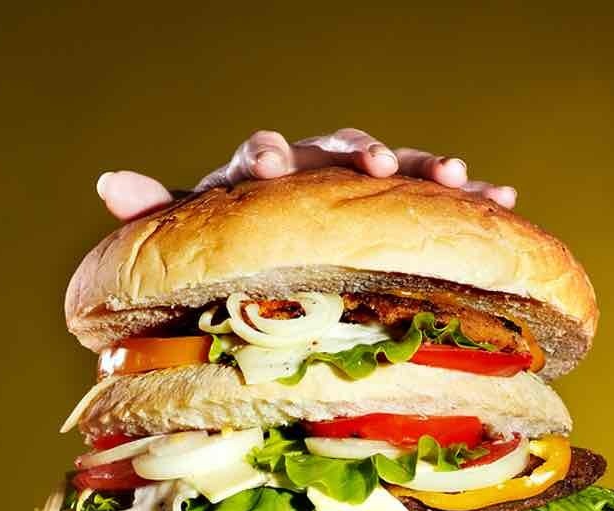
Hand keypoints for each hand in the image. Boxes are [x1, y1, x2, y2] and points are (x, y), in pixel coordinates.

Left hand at [95, 127, 518, 222]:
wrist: (279, 260)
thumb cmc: (233, 247)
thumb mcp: (196, 238)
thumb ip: (160, 213)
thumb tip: (109, 184)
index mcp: (264, 175)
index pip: (261, 155)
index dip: (267, 155)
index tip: (270, 165)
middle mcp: (317, 169)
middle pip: (340, 148)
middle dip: (362, 153)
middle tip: (378, 167)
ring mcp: (364, 186)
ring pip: (400, 167)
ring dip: (427, 166)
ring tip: (455, 177)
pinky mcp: (406, 210)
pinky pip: (443, 200)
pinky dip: (473, 196)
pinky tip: (504, 199)